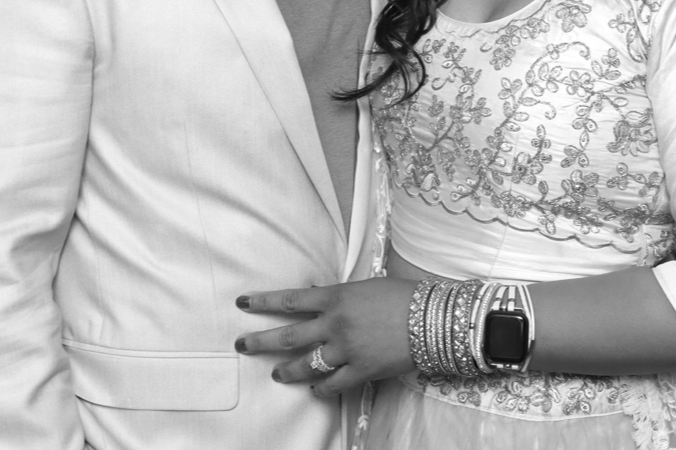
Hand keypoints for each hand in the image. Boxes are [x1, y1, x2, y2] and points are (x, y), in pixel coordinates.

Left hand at [234, 277, 416, 396]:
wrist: (433, 319)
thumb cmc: (403, 296)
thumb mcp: (365, 287)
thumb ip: (339, 295)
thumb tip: (317, 294)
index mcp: (336, 297)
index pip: (290, 300)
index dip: (263, 301)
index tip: (243, 302)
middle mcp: (335, 323)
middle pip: (289, 334)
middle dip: (261, 340)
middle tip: (242, 344)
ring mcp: (346, 349)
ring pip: (306, 363)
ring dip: (287, 369)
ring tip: (276, 372)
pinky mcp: (361, 370)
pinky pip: (333, 384)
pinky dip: (321, 388)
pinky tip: (314, 389)